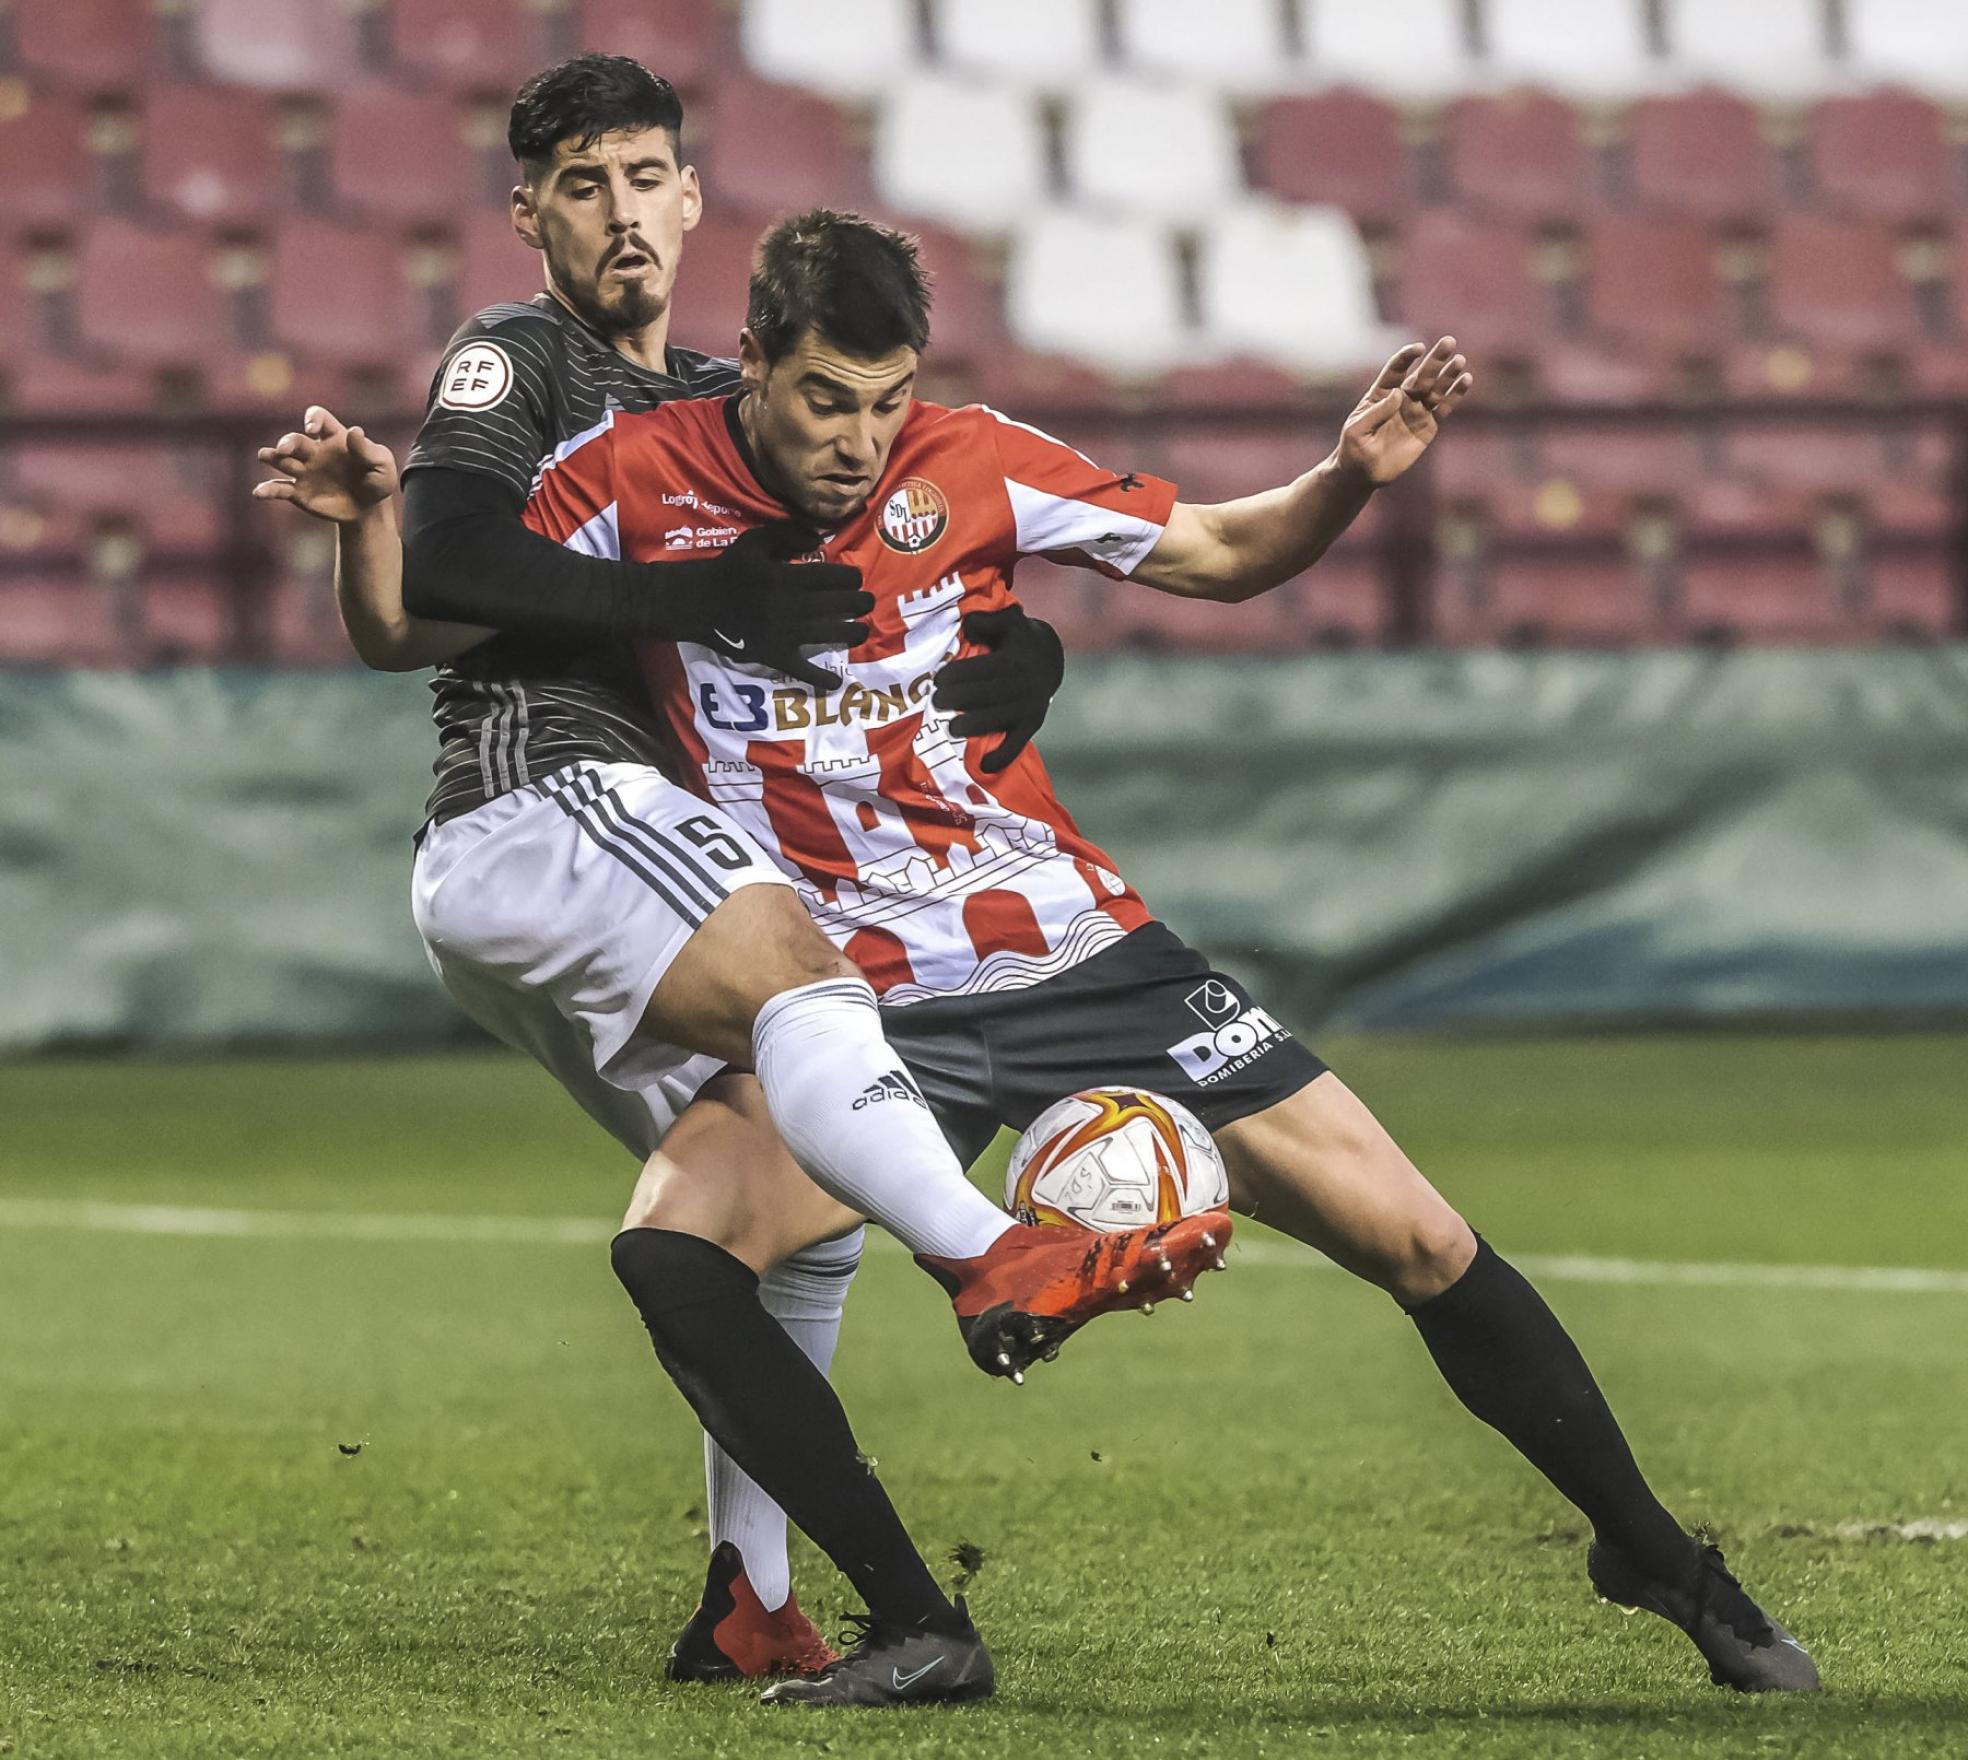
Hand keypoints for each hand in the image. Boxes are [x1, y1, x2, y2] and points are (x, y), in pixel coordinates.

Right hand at [253, 406, 398, 523]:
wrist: (369, 509)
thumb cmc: (377, 480)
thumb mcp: (382, 465)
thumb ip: (368, 450)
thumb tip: (354, 431)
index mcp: (334, 437)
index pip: (319, 418)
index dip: (312, 419)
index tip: (311, 430)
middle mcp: (314, 451)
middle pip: (295, 440)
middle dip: (287, 442)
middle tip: (285, 449)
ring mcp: (303, 471)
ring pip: (281, 460)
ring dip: (271, 457)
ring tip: (265, 456)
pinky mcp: (298, 492)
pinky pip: (278, 489)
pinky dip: (267, 490)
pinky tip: (259, 493)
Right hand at [689, 523, 874, 691]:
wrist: (698, 602)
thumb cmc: (729, 569)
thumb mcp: (755, 541)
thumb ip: (788, 533)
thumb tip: (819, 537)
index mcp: (787, 577)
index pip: (833, 577)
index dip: (852, 578)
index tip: (856, 580)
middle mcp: (791, 606)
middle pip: (839, 605)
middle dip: (860, 604)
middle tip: (867, 603)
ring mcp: (784, 633)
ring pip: (830, 635)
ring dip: (853, 634)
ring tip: (862, 631)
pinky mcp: (774, 655)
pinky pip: (801, 670)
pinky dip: (820, 678)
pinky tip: (836, 681)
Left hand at [931, 604, 1064, 773]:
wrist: (1049, 660)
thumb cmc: (1017, 640)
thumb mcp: (1009, 622)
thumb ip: (988, 620)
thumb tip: (968, 622)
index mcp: (1013, 661)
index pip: (981, 670)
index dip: (957, 675)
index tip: (937, 680)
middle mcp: (1022, 686)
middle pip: (985, 695)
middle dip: (957, 698)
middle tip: (935, 702)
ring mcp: (1028, 708)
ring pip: (997, 719)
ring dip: (973, 726)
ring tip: (951, 729)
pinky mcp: (1031, 725)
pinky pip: (1017, 744)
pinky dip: (1003, 756)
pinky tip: (985, 765)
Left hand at [1335, 337, 1472, 487]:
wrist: (1363, 474)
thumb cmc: (1353, 450)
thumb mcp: (1357, 430)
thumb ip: (1377, 412)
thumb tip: (1398, 394)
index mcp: (1381, 394)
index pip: (1395, 370)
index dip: (1406, 358)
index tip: (1418, 348)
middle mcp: (1402, 398)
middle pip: (1421, 375)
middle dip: (1435, 359)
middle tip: (1449, 342)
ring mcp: (1416, 411)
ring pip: (1436, 388)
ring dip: (1448, 374)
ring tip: (1459, 361)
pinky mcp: (1428, 426)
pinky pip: (1444, 408)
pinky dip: (1455, 395)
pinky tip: (1466, 380)